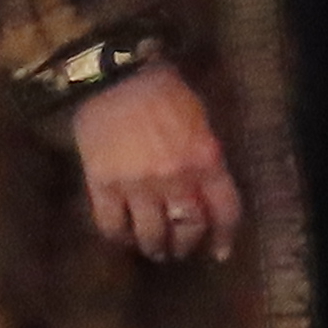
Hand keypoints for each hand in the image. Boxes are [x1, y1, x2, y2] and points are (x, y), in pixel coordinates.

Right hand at [70, 62, 241, 264]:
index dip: (224, 236)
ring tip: (154, 251)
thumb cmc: (164, 91)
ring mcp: (137, 185)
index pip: (225, 210)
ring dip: (155, 248)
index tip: (220, 251)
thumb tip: (209, 190)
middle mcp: (175, 178)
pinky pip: (112, 225)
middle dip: (187, 244)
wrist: (114, 76)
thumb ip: (206, 157)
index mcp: (206, 158)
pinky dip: (119, 238)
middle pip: (188, 227)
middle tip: (181, 249)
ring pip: (151, 234)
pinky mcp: (102, 185)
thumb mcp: (201, 120)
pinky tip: (123, 238)